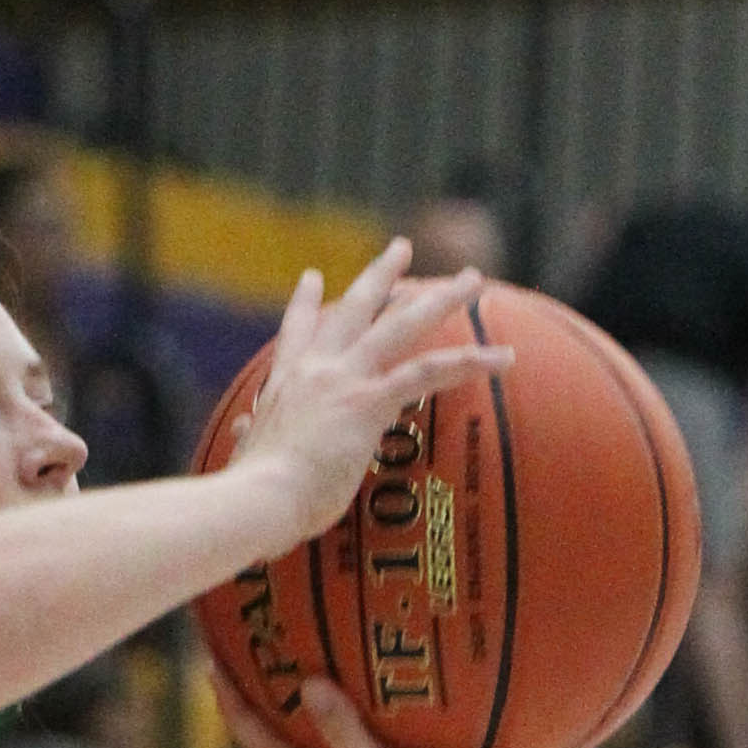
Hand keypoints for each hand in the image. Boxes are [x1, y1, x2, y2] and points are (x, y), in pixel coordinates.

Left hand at [222, 659, 549, 747]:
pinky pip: (383, 720)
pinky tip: (384, 646)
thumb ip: (346, 735)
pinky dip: (377, 688)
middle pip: (293, 730)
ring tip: (311, 625)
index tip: (211, 659)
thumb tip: (307, 685)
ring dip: (326, 680)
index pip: (263, 747)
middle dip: (274, 685)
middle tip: (255, 630)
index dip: (235, 704)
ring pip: (339, 722)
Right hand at [242, 240, 511, 553]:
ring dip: (442, 298)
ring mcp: (345, 380)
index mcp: (284, 383)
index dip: (305, 303)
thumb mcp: (246, 456)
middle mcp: (316, 369)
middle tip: (402, 247)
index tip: (313, 277)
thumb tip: (243, 426)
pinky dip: (471, 363)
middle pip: (356, 308)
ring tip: (472, 279)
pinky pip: (430, 373)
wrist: (255, 500)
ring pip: (402, 326)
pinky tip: (504, 358)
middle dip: (383, 274)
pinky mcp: (369, 402)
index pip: (296, 331)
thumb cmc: (251, 494)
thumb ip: (249, 436)